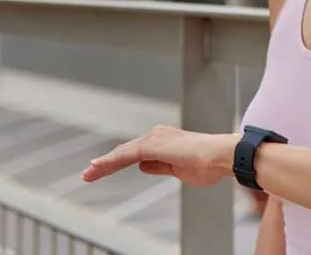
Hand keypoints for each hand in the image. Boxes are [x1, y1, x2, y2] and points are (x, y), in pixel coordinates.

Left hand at [81, 125, 240, 186]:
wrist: (221, 156)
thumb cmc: (209, 164)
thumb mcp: (179, 169)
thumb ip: (160, 166)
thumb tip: (142, 165)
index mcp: (165, 141)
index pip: (136, 153)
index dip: (118, 162)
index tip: (103, 171)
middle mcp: (157, 135)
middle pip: (126, 152)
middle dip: (107, 164)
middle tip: (89, 174)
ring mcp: (154, 139)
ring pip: (123, 153)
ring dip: (104, 165)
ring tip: (88, 175)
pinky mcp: (152, 146)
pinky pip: (125, 155)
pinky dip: (109, 162)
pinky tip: (97, 168)